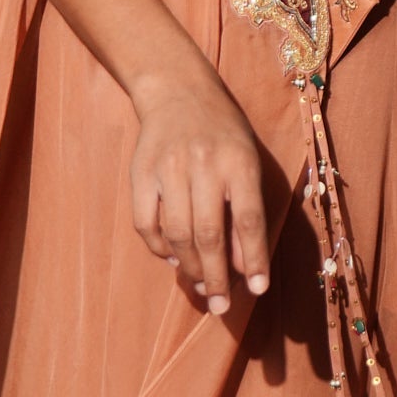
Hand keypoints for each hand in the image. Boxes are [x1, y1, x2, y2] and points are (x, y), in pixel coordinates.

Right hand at [128, 67, 273, 315]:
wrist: (177, 90)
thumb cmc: (223, 132)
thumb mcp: (247, 160)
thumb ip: (247, 209)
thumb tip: (241, 265)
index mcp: (239, 161)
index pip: (248, 220)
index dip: (252, 259)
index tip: (256, 290)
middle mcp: (204, 164)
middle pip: (209, 233)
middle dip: (216, 277)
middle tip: (221, 306)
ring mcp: (168, 169)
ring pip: (177, 233)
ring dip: (189, 268)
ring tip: (201, 287)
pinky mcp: (140, 173)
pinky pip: (146, 224)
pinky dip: (159, 249)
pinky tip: (173, 259)